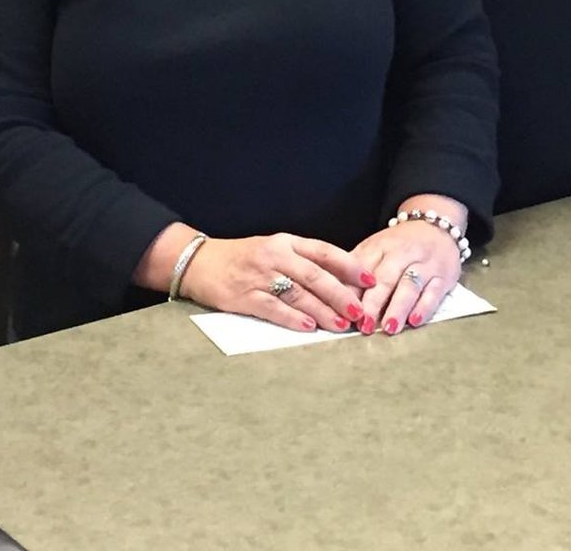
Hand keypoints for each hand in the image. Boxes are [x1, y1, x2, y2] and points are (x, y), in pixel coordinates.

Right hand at [181, 233, 370, 333]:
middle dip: (341, 294)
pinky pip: (273, 308)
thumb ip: (301, 261)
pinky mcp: (244, 296)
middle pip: (315, 275)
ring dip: (322, 311)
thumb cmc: (242, 258)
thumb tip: (340, 282)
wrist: (200, 262)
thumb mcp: (273, 249)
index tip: (370, 279)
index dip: (349, 265)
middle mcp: (275, 255)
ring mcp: (259, 276)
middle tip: (360, 310)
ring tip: (342, 324)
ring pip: (298, 294)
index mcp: (286, 242)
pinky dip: (292, 318)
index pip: (324, 251)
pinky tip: (308, 328)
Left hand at [350, 220, 462, 335]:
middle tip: (364, 325)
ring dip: (398, 308)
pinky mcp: (443, 276)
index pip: (363, 269)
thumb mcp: (376, 248)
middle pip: (386, 278)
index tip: (344, 311)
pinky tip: (415, 321)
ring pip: (410, 286)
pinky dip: (424, 307)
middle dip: (374, 303)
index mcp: (380, 246)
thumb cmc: (400, 245)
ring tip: (389, 328)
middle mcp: (402, 254)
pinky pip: (434, 292)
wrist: (436, 225)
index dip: (353, 290)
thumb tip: (336, 295)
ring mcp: (425, 264)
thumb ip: (357, 270)